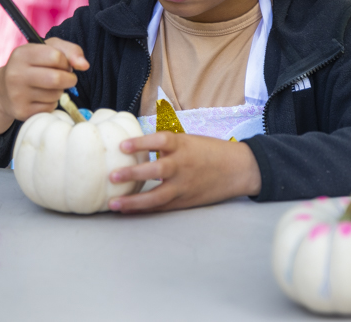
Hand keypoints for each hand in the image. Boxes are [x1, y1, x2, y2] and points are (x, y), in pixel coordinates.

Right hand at [0, 38, 88, 135]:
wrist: (3, 91)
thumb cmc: (31, 66)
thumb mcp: (47, 49)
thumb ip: (70, 51)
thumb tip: (84, 65)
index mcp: (22, 54)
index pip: (56, 57)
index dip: (65, 61)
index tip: (62, 64)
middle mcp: (16, 74)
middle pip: (57, 79)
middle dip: (69, 79)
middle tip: (66, 79)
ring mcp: (17, 94)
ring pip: (56, 95)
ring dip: (59, 91)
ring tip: (48, 87)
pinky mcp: (22, 112)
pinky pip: (50, 108)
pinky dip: (52, 103)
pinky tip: (41, 98)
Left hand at [107, 132, 261, 212]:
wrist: (237, 169)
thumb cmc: (210, 152)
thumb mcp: (190, 141)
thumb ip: (167, 145)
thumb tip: (136, 145)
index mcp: (184, 145)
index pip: (160, 141)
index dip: (141, 143)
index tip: (123, 146)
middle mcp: (183, 165)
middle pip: (156, 171)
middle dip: (134, 174)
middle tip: (113, 176)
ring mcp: (184, 186)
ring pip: (157, 196)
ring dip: (134, 201)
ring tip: (115, 204)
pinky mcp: (185, 201)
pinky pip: (162, 207)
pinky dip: (144, 209)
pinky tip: (128, 210)